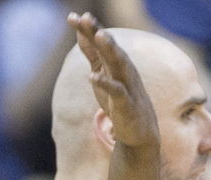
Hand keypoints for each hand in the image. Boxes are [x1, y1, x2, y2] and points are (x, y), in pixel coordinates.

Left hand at [68, 11, 158, 147]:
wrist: (138, 131)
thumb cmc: (119, 100)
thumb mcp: (103, 74)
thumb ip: (93, 54)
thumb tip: (81, 34)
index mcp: (116, 63)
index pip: (101, 42)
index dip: (88, 29)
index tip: (72, 16)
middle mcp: (124, 69)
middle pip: (110, 47)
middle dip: (98, 32)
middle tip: (86, 17)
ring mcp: (127, 85)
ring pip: (118, 63)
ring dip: (109, 48)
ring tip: (98, 35)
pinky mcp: (126, 103)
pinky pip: (117, 91)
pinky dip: (105, 83)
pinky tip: (93, 77)